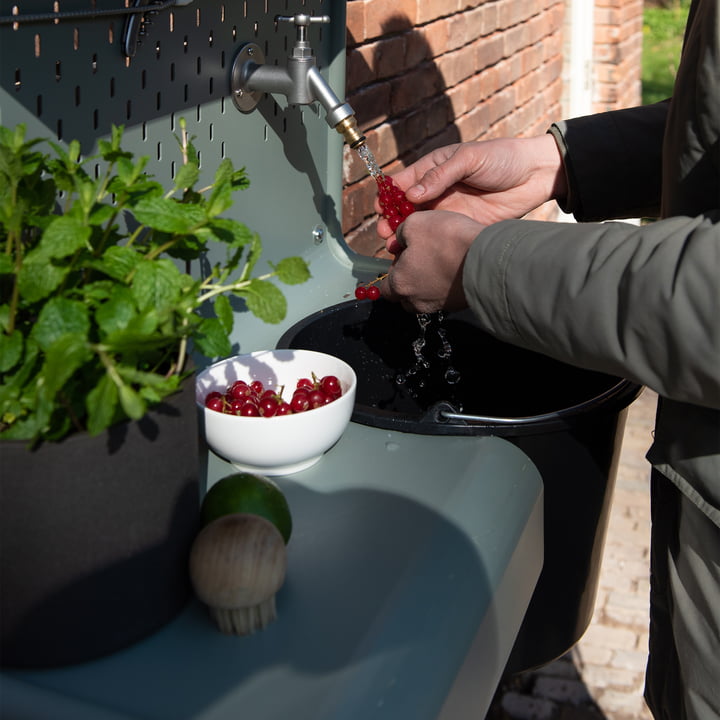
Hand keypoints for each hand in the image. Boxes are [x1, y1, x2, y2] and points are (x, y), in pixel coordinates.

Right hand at [376, 134, 565, 251]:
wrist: (534, 177)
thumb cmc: (502, 159)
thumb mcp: (469, 158)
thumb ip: (439, 175)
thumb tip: (411, 195)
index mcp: (432, 170)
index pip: (401, 184)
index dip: (387, 196)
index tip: (380, 208)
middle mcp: (435, 193)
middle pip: (403, 210)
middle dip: (390, 221)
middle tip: (386, 233)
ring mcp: (446, 212)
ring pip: (416, 228)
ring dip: (403, 237)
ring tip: (395, 247)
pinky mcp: (459, 228)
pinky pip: (436, 239)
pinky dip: (423, 248)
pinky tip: (416, 254)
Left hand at [380, 210, 483, 313]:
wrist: (489, 259)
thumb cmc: (447, 240)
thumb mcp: (416, 223)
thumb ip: (401, 232)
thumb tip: (400, 240)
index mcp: (400, 285)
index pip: (384, 288)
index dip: (390, 270)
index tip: (400, 256)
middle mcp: (417, 301)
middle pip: (405, 295)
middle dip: (408, 278)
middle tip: (419, 258)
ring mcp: (439, 306)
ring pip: (425, 296)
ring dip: (427, 282)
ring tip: (439, 261)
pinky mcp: (458, 304)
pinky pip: (445, 295)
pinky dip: (446, 283)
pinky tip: (455, 266)